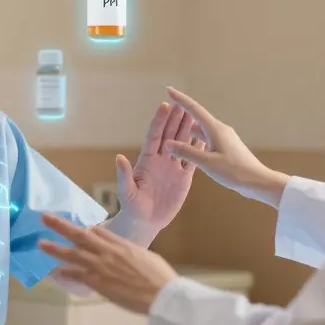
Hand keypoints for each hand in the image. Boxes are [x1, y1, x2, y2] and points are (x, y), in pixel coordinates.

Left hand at [37, 214, 177, 314]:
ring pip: (73, 254)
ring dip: (55, 248)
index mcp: (121, 244)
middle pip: (80, 235)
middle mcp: (108, 252)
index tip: (80, 228)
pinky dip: (66, 273)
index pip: (99, 232)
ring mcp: (101, 267)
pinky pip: (77, 275)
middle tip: (45, 217)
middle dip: (61, 226)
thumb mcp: (146, 256)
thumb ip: (131, 252)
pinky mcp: (98, 283)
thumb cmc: (159, 276)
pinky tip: (56, 272)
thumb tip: (127, 253)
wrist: (161, 294)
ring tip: (41, 243)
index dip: (87, 230)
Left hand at [115, 102, 208, 232]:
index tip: (165, 105)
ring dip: (188, 129)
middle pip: (170, 135)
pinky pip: (192, 160)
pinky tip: (205, 137)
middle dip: (176, 119)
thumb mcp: (127, 192)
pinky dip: (199, 148)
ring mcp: (172, 167)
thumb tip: (119, 158)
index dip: (159, 121)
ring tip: (196, 114)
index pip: (154, 136)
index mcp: (146, 160)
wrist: (145, 221)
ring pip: (182, 144)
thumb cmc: (132, 207)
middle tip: (184, 103)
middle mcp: (160, 160)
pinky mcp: (183, 177)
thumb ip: (124, 175)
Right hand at [162, 87, 289, 207]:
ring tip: (175, 127)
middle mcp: (221, 129)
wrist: (258, 181)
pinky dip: (197, 138)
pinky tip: (191, 144)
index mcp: (215, 129)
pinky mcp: (227, 146)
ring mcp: (225, 137)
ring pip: (203, 128)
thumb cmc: (234, 172)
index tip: (169, 89)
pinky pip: (208, 137)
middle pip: (198, 117)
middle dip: (183, 112)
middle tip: (168, 108)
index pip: (194, 109)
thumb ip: (187, 152)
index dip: (180, 99)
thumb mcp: (207, 163)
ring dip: (189, 127)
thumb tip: (167, 143)